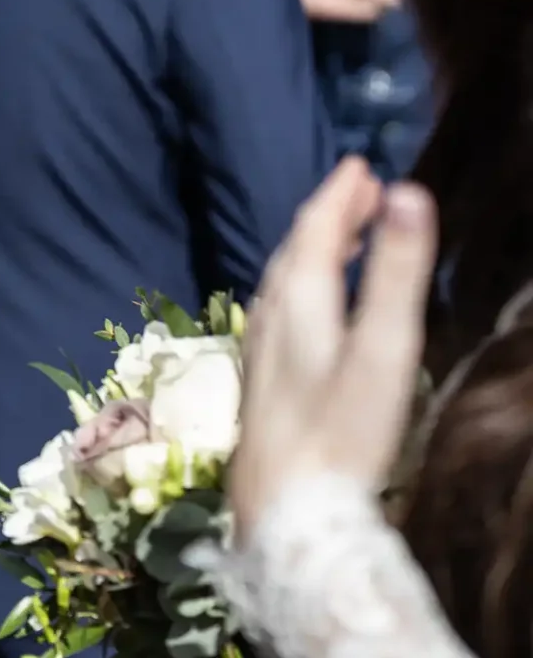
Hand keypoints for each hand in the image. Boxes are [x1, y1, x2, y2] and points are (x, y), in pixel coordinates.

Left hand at [227, 158, 438, 542]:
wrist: (285, 507)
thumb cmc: (341, 429)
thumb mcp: (383, 346)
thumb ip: (396, 271)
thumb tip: (409, 192)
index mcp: (299, 299)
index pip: (315, 228)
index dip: (338, 195)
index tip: (361, 166)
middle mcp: (272, 316)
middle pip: (297, 251)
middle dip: (329, 216)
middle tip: (361, 190)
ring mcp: (263, 350)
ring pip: (286, 282)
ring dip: (315, 250)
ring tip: (346, 236)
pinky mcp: (265, 382)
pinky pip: (283, 311)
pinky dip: (305, 287)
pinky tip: (315, 310)